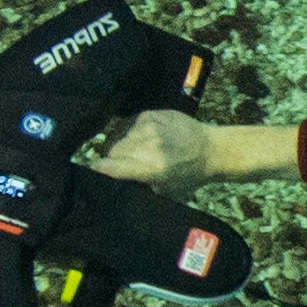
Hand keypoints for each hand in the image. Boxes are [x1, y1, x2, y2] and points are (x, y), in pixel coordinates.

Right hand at [92, 108, 215, 199]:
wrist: (210, 150)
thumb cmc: (188, 176)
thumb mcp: (163, 193)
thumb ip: (136, 188)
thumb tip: (110, 186)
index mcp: (149, 168)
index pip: (107, 166)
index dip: (97, 170)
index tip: (96, 173)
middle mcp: (146, 145)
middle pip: (110, 150)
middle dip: (113, 159)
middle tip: (124, 165)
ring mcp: (147, 126)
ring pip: (117, 136)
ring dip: (120, 144)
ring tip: (134, 152)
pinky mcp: (150, 113)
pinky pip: (126, 123)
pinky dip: (128, 132)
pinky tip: (141, 139)